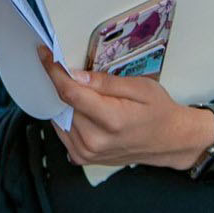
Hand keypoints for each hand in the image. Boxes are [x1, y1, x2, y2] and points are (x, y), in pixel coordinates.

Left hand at [41, 45, 213, 169]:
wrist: (168, 141)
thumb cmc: (158, 112)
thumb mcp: (139, 87)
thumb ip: (105, 82)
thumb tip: (76, 75)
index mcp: (111, 120)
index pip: (70, 93)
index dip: (54, 71)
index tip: (45, 55)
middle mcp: (95, 140)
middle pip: (63, 104)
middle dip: (62, 84)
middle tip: (67, 69)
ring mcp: (87, 152)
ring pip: (60, 117)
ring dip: (65, 102)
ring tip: (84, 93)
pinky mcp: (82, 158)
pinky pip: (63, 131)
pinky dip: (67, 117)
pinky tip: (83, 110)